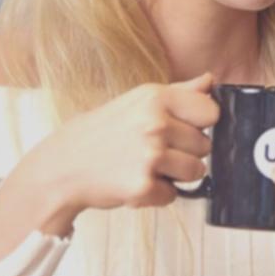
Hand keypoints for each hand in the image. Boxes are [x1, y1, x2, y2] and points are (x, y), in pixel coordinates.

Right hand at [17, 73, 218, 232]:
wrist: (63, 166)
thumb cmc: (102, 133)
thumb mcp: (137, 102)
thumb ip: (179, 93)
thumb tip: (210, 80)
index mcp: (156, 98)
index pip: (211, 112)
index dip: (200, 124)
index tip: (181, 128)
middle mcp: (155, 124)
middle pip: (205, 146)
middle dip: (184, 152)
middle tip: (152, 151)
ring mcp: (150, 156)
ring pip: (196, 172)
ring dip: (175, 175)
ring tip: (145, 166)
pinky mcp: (143, 186)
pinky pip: (173, 195)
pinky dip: (157, 194)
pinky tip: (134, 181)